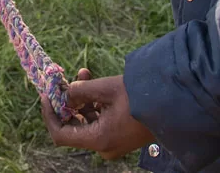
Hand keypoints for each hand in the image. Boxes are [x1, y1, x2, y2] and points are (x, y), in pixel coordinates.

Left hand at [41, 69, 156, 160]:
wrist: (174, 103)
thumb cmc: (141, 96)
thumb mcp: (106, 89)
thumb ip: (79, 91)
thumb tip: (63, 93)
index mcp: (99, 139)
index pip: (61, 134)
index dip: (49, 114)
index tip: (46, 94)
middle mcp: (104, 146)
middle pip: (73, 127)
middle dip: (66, 102)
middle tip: (62, 80)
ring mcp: (112, 142)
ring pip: (86, 121)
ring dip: (80, 99)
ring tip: (82, 73)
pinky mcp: (120, 135)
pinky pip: (99, 121)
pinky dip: (93, 104)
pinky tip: (92, 81)